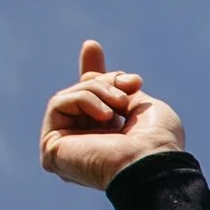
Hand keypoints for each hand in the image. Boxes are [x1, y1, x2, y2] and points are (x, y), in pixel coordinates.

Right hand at [39, 40, 186, 189]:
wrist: (152, 163)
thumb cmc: (158, 142)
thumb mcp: (143, 107)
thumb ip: (121, 92)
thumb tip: (113, 78)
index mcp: (107, 140)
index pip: (91, 103)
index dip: (92, 73)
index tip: (91, 46)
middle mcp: (84, 144)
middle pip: (80, 93)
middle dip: (104, 80)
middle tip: (128, 85)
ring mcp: (66, 146)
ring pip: (70, 96)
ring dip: (98, 90)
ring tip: (120, 104)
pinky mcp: (51, 148)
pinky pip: (58, 104)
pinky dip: (83, 99)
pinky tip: (105, 116)